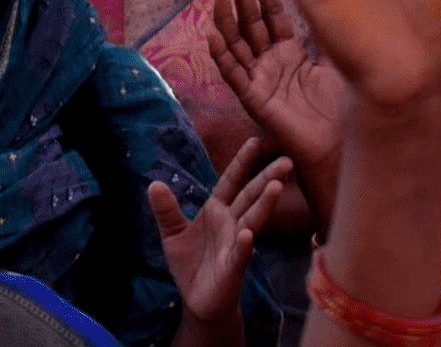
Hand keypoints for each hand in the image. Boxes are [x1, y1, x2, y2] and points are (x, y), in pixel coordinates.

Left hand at [152, 138, 290, 323]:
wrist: (197, 300)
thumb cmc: (190, 264)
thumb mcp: (171, 233)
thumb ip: (165, 209)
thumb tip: (153, 183)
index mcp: (217, 210)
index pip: (231, 181)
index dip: (242, 162)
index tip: (256, 141)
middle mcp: (231, 224)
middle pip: (250, 196)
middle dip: (267, 177)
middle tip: (287, 159)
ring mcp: (235, 245)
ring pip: (252, 221)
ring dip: (264, 204)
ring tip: (276, 186)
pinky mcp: (233, 269)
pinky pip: (240, 255)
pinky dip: (244, 245)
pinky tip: (248, 235)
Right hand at [209, 0, 342, 185]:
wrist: (341, 145)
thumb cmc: (343, 108)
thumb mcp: (338, 62)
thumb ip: (327, 35)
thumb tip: (330, 0)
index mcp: (290, 51)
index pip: (274, 15)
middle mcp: (271, 61)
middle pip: (252, 24)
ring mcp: (259, 78)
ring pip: (236, 45)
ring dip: (226, 22)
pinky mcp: (252, 99)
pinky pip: (233, 75)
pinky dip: (222, 56)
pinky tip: (212, 37)